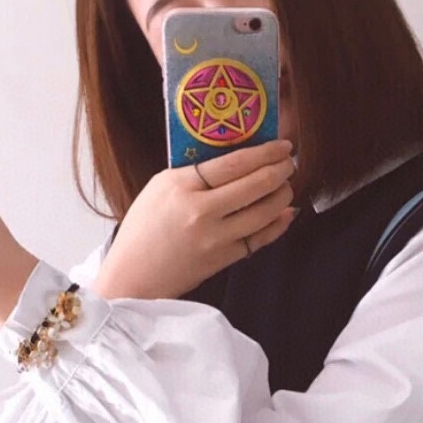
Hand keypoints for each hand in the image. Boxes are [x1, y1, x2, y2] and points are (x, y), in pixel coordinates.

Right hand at [95, 139, 297, 300]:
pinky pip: (260, 239)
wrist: (133, 276)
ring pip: (264, 212)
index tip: (280, 146)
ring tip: (286, 186)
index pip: (234, 162)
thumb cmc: (143, 230)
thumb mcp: (160, 188)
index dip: (264, 152)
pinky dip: (277, 224)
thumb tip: (237, 161)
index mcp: (181, 186)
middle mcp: (200, 211)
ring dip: (283, 196)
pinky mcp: (223, 260)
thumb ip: (194, 173)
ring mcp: (214, 238)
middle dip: (280, 170)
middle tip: (289, 162)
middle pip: (255, 184)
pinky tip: (284, 213)